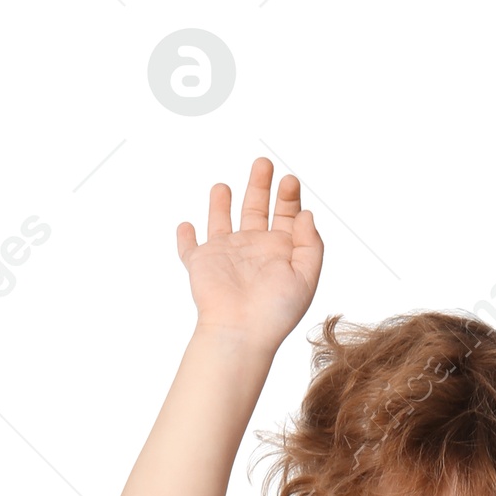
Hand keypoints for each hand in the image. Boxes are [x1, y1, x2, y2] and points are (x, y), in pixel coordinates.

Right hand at [176, 155, 322, 346]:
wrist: (241, 331)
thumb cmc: (274, 311)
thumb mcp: (306, 276)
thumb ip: (310, 244)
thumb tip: (307, 215)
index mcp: (278, 252)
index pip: (286, 216)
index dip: (289, 197)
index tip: (290, 181)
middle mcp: (252, 250)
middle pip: (256, 210)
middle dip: (260, 185)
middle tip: (264, 164)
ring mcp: (225, 256)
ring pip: (221, 222)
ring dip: (221, 204)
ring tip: (223, 186)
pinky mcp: (200, 263)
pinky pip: (188, 248)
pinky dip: (185, 238)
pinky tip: (186, 226)